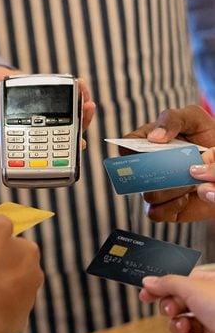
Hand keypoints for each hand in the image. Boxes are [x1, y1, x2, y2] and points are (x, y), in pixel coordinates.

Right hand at [0, 66, 95, 146]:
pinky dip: (76, 102)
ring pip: (64, 127)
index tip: (56, 151)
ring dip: (79, 117)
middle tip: (82, 126)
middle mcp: (27, 132)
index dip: (48, 156)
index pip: (29, 151)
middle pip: (53, 141)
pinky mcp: (49, 111)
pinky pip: (66, 110)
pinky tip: (82, 92)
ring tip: (87, 105)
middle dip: (72, 134)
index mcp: (8, 134)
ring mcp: (41, 122)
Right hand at [0, 216, 42, 332]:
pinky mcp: (19, 322)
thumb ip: (2, 221)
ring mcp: (28, 302)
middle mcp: (36, 277)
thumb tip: (5, 222)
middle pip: (15, 269)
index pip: (15, 245)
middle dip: (0, 270)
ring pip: (11, 292)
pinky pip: (5, 313)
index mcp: (30, 253)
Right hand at [124, 106, 214, 221]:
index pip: (125, 146)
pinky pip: (156, 213)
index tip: (148, 150)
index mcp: (146, 143)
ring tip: (189, 182)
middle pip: (133, 174)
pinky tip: (186, 197)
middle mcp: (147, 167)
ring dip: (169, 190)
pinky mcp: (165, 207)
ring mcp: (155, 187)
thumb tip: (154, 138)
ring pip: (147, 195)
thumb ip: (172, 120)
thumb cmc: (207, 136)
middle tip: (174, 168)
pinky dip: (171, 207)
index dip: (129, 150)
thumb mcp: (193, 119)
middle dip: (153, 173)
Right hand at [139, 271, 214, 332]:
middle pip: (177, 304)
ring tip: (182, 328)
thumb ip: (167, 283)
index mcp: (209, 286)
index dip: (160, 286)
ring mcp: (212, 328)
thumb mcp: (193, 288)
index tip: (146, 292)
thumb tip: (149, 281)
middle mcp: (211, 306)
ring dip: (175, 328)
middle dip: (169, 309)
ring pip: (180, 325)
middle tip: (170, 310)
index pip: (178, 282)